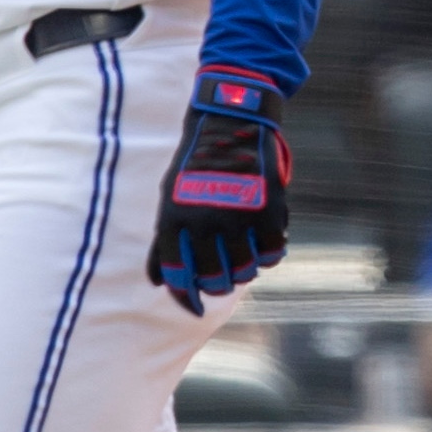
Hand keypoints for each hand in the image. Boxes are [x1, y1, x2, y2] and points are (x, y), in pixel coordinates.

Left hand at [150, 69, 290, 303]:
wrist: (228, 122)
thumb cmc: (194, 166)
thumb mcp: (169, 199)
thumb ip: (162, 241)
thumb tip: (157, 283)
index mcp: (173, 220)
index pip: (178, 276)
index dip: (186, 299)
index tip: (195, 308)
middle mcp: (204, 222)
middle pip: (215, 280)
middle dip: (218, 284)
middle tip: (223, 277)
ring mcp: (237, 216)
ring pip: (244, 271)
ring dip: (244, 271)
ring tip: (242, 258)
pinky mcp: (268, 210)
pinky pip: (273, 253)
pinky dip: (270, 255)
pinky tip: (263, 245)